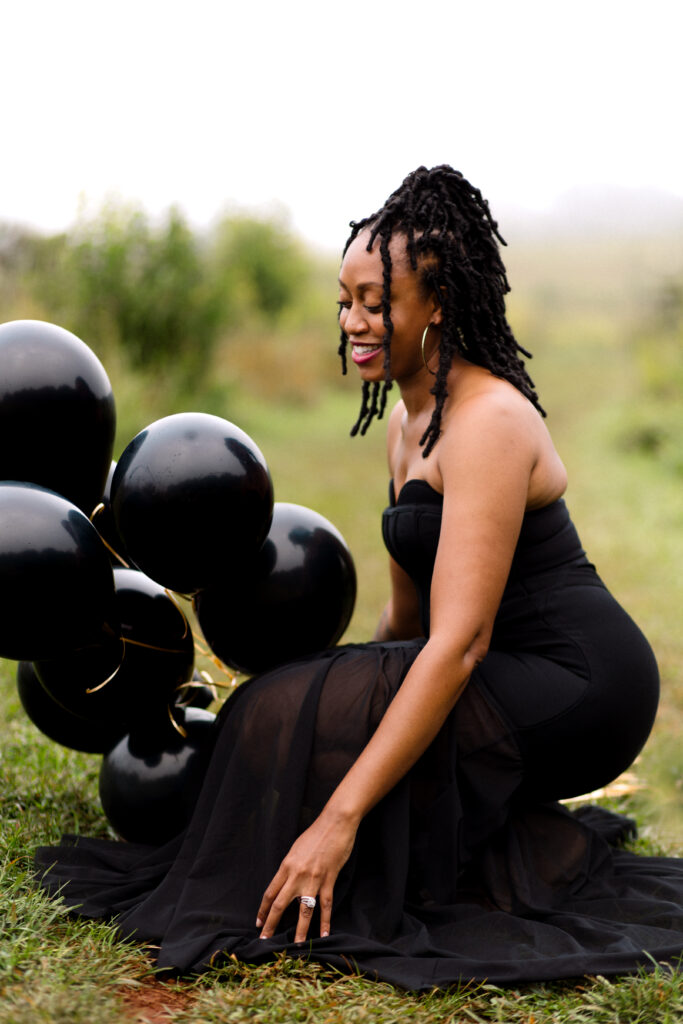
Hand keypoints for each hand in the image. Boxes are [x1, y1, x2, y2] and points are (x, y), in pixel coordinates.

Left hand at [256, 810, 357, 941]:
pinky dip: (325, 921)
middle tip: (265, 940)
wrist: (335, 824)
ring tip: (296, 947)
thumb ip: (290, 867)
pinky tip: (324, 934)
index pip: (271, 892)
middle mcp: (297, 875)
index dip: (263, 909)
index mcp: (286, 866)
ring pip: (304, 910)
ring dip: (300, 930)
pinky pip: (326, 905)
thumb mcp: (296, 849)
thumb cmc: (315, 834)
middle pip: (281, 904)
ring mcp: (314, 879)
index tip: (258, 922)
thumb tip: (285, 882)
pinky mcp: (329, 880)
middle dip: (271, 924)